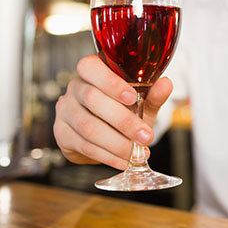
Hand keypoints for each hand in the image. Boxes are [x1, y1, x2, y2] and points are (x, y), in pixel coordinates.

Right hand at [53, 55, 172, 169]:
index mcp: (91, 71)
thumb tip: (166, 85)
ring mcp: (65, 110)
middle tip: (146, 136)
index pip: (91, 67)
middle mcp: (74, 87)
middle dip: (123, 121)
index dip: (110, 82)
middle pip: (92, 99)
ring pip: (88, 127)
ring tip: (137, 152)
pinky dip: (108, 156)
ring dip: (116, 143)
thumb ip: (152, 93)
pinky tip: (123, 160)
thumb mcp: (140, 100)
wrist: (103, 132)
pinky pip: (84, 146)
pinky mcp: (61, 134)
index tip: (133, 98)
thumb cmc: (121, 108)